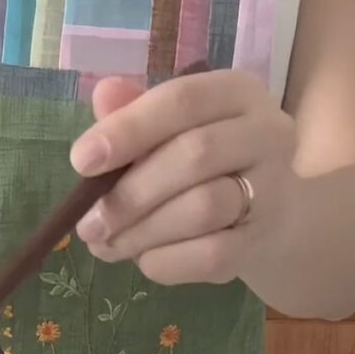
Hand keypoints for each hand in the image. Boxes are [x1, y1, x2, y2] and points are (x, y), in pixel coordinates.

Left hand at [69, 70, 297, 287]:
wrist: (268, 218)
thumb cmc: (206, 166)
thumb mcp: (169, 131)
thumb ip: (135, 113)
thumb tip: (103, 95)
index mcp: (236, 92)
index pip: (181, 100)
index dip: (128, 130)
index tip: (81, 162)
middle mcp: (266, 133)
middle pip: (194, 156)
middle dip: (130, 194)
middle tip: (88, 224)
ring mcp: (272, 189)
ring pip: (203, 208)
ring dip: (143, 232)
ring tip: (107, 244)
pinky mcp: (263, 241)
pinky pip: (210, 255)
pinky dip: (166, 261)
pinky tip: (144, 260)